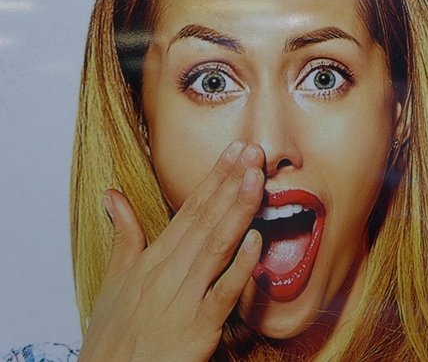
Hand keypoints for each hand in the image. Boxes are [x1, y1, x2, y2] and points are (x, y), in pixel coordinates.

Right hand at [78, 141, 263, 361]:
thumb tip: (112, 197)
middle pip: (207, 218)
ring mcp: (186, 298)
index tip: (233, 153)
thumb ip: (123, 234)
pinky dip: (240, 267)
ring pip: (217, 246)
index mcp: (154, 257)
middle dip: (232, 182)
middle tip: (253, 152)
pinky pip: (223, 294)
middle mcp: (170, 271)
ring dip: (238, 211)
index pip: (190, 208)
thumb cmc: (112, 332)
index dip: (214, 178)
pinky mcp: (199, 328)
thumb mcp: (113, 278)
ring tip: (257, 180)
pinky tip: (256, 241)